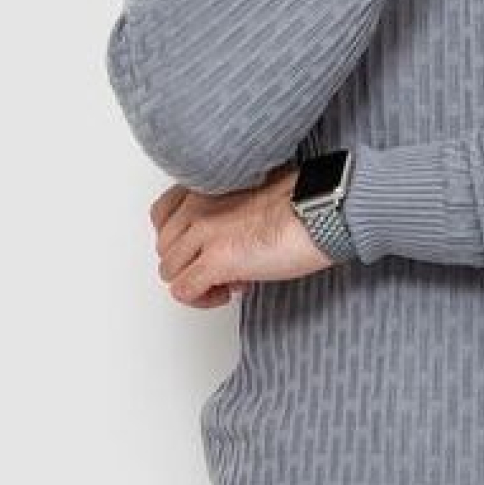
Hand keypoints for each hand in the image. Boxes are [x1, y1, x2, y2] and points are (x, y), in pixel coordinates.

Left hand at [150, 164, 332, 307]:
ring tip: (228, 283)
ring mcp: (202, 233)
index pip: (161, 216)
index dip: (181, 240)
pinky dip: (201, 299)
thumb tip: (227, 240)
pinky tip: (227, 293)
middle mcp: (196, 206)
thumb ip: (228, 209)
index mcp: (205, 185)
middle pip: (164, 247)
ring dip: (196, 283)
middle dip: (191, 263)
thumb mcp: (253, 192)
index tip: (204, 248)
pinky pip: (183, 291)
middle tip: (223, 269)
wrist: (322, 210)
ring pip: (170, 271)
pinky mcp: (215, 260)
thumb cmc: (303, 201)